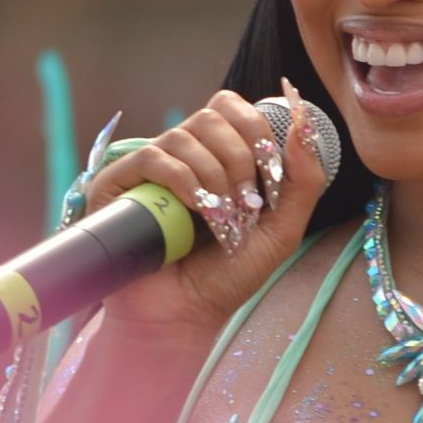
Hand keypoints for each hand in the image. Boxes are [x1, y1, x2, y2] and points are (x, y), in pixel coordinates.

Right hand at [80, 79, 327, 342]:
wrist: (185, 314)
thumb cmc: (230, 273)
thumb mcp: (284, 227)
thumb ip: (304, 178)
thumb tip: (305, 122)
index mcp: (219, 156)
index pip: (236, 108)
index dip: (259, 131)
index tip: (272, 178)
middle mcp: (183, 154)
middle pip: (214, 113)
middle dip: (242, 157)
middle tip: (248, 204)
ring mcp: (150, 168)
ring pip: (185, 135)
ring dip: (216, 177)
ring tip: (222, 219)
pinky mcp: (118, 184)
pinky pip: (152, 157)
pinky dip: (184, 181)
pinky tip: (196, 211)